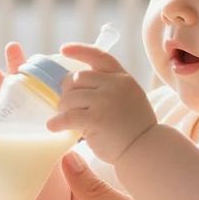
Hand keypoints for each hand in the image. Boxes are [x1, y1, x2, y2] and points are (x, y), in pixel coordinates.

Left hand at [46, 43, 156, 162]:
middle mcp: (115, 85)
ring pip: (69, 97)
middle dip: (67, 91)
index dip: (79, 50)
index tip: (63, 50)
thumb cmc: (133, 128)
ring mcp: (105, 101)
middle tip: (67, 105)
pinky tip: (53, 126)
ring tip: (66, 118)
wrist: (145, 149)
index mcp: (122, 78)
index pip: (99, 56)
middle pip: (77, 78)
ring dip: (63, 108)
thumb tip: (75, 85)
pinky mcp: (96, 119)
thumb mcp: (129, 98)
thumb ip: (109, 88)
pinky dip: (57, 122)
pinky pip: (68, 116)